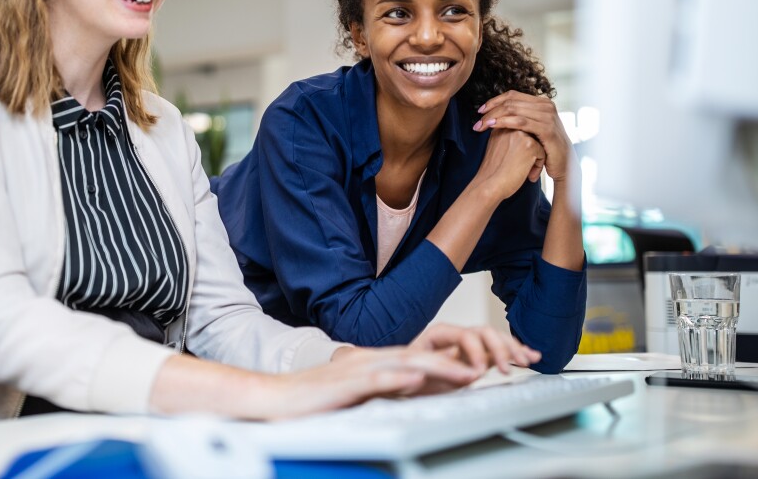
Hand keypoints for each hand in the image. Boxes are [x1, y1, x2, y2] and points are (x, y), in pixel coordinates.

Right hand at [255, 346, 483, 418]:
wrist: (273, 398)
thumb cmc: (310, 401)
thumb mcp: (352, 395)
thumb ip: (379, 392)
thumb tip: (409, 394)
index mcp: (371, 364)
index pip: (417, 360)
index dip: (448, 364)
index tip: (476, 370)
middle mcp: (368, 361)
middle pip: (419, 356)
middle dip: (454, 362)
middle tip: (485, 367)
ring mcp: (356, 370)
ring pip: (405, 363)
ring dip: (439, 369)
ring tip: (466, 373)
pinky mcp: (344, 384)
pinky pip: (376, 379)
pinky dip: (398, 378)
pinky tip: (416, 380)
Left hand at [409, 323, 540, 375]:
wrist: (401, 381)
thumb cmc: (405, 376)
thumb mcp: (415, 374)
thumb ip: (439, 371)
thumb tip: (469, 373)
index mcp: (437, 335)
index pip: (463, 334)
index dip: (475, 351)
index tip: (480, 371)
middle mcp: (455, 337)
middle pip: (483, 332)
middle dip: (499, 348)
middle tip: (506, 370)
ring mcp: (468, 347)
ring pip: (495, 339)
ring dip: (513, 348)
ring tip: (526, 360)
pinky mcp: (478, 359)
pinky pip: (500, 351)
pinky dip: (516, 352)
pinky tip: (532, 355)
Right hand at [471, 127, 544, 200]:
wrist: (489, 185)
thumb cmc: (493, 173)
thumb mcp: (496, 149)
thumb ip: (507, 140)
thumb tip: (523, 142)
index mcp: (500, 127)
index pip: (520, 134)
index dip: (519, 150)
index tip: (512, 162)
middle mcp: (510, 128)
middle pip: (530, 137)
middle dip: (529, 154)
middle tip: (520, 168)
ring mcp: (520, 135)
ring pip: (538, 145)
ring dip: (534, 161)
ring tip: (525, 173)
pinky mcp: (530, 145)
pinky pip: (542, 153)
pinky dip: (538, 166)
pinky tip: (528, 175)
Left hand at [473, 91, 577, 182]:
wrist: (563, 165)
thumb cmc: (544, 149)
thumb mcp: (531, 129)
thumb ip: (518, 117)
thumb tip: (495, 111)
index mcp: (541, 103)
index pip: (512, 95)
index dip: (494, 101)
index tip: (480, 111)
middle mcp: (546, 105)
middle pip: (511, 101)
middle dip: (491, 110)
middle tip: (477, 121)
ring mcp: (548, 116)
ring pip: (514, 109)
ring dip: (493, 116)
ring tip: (480, 126)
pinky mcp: (548, 129)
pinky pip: (521, 122)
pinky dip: (504, 122)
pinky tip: (492, 126)